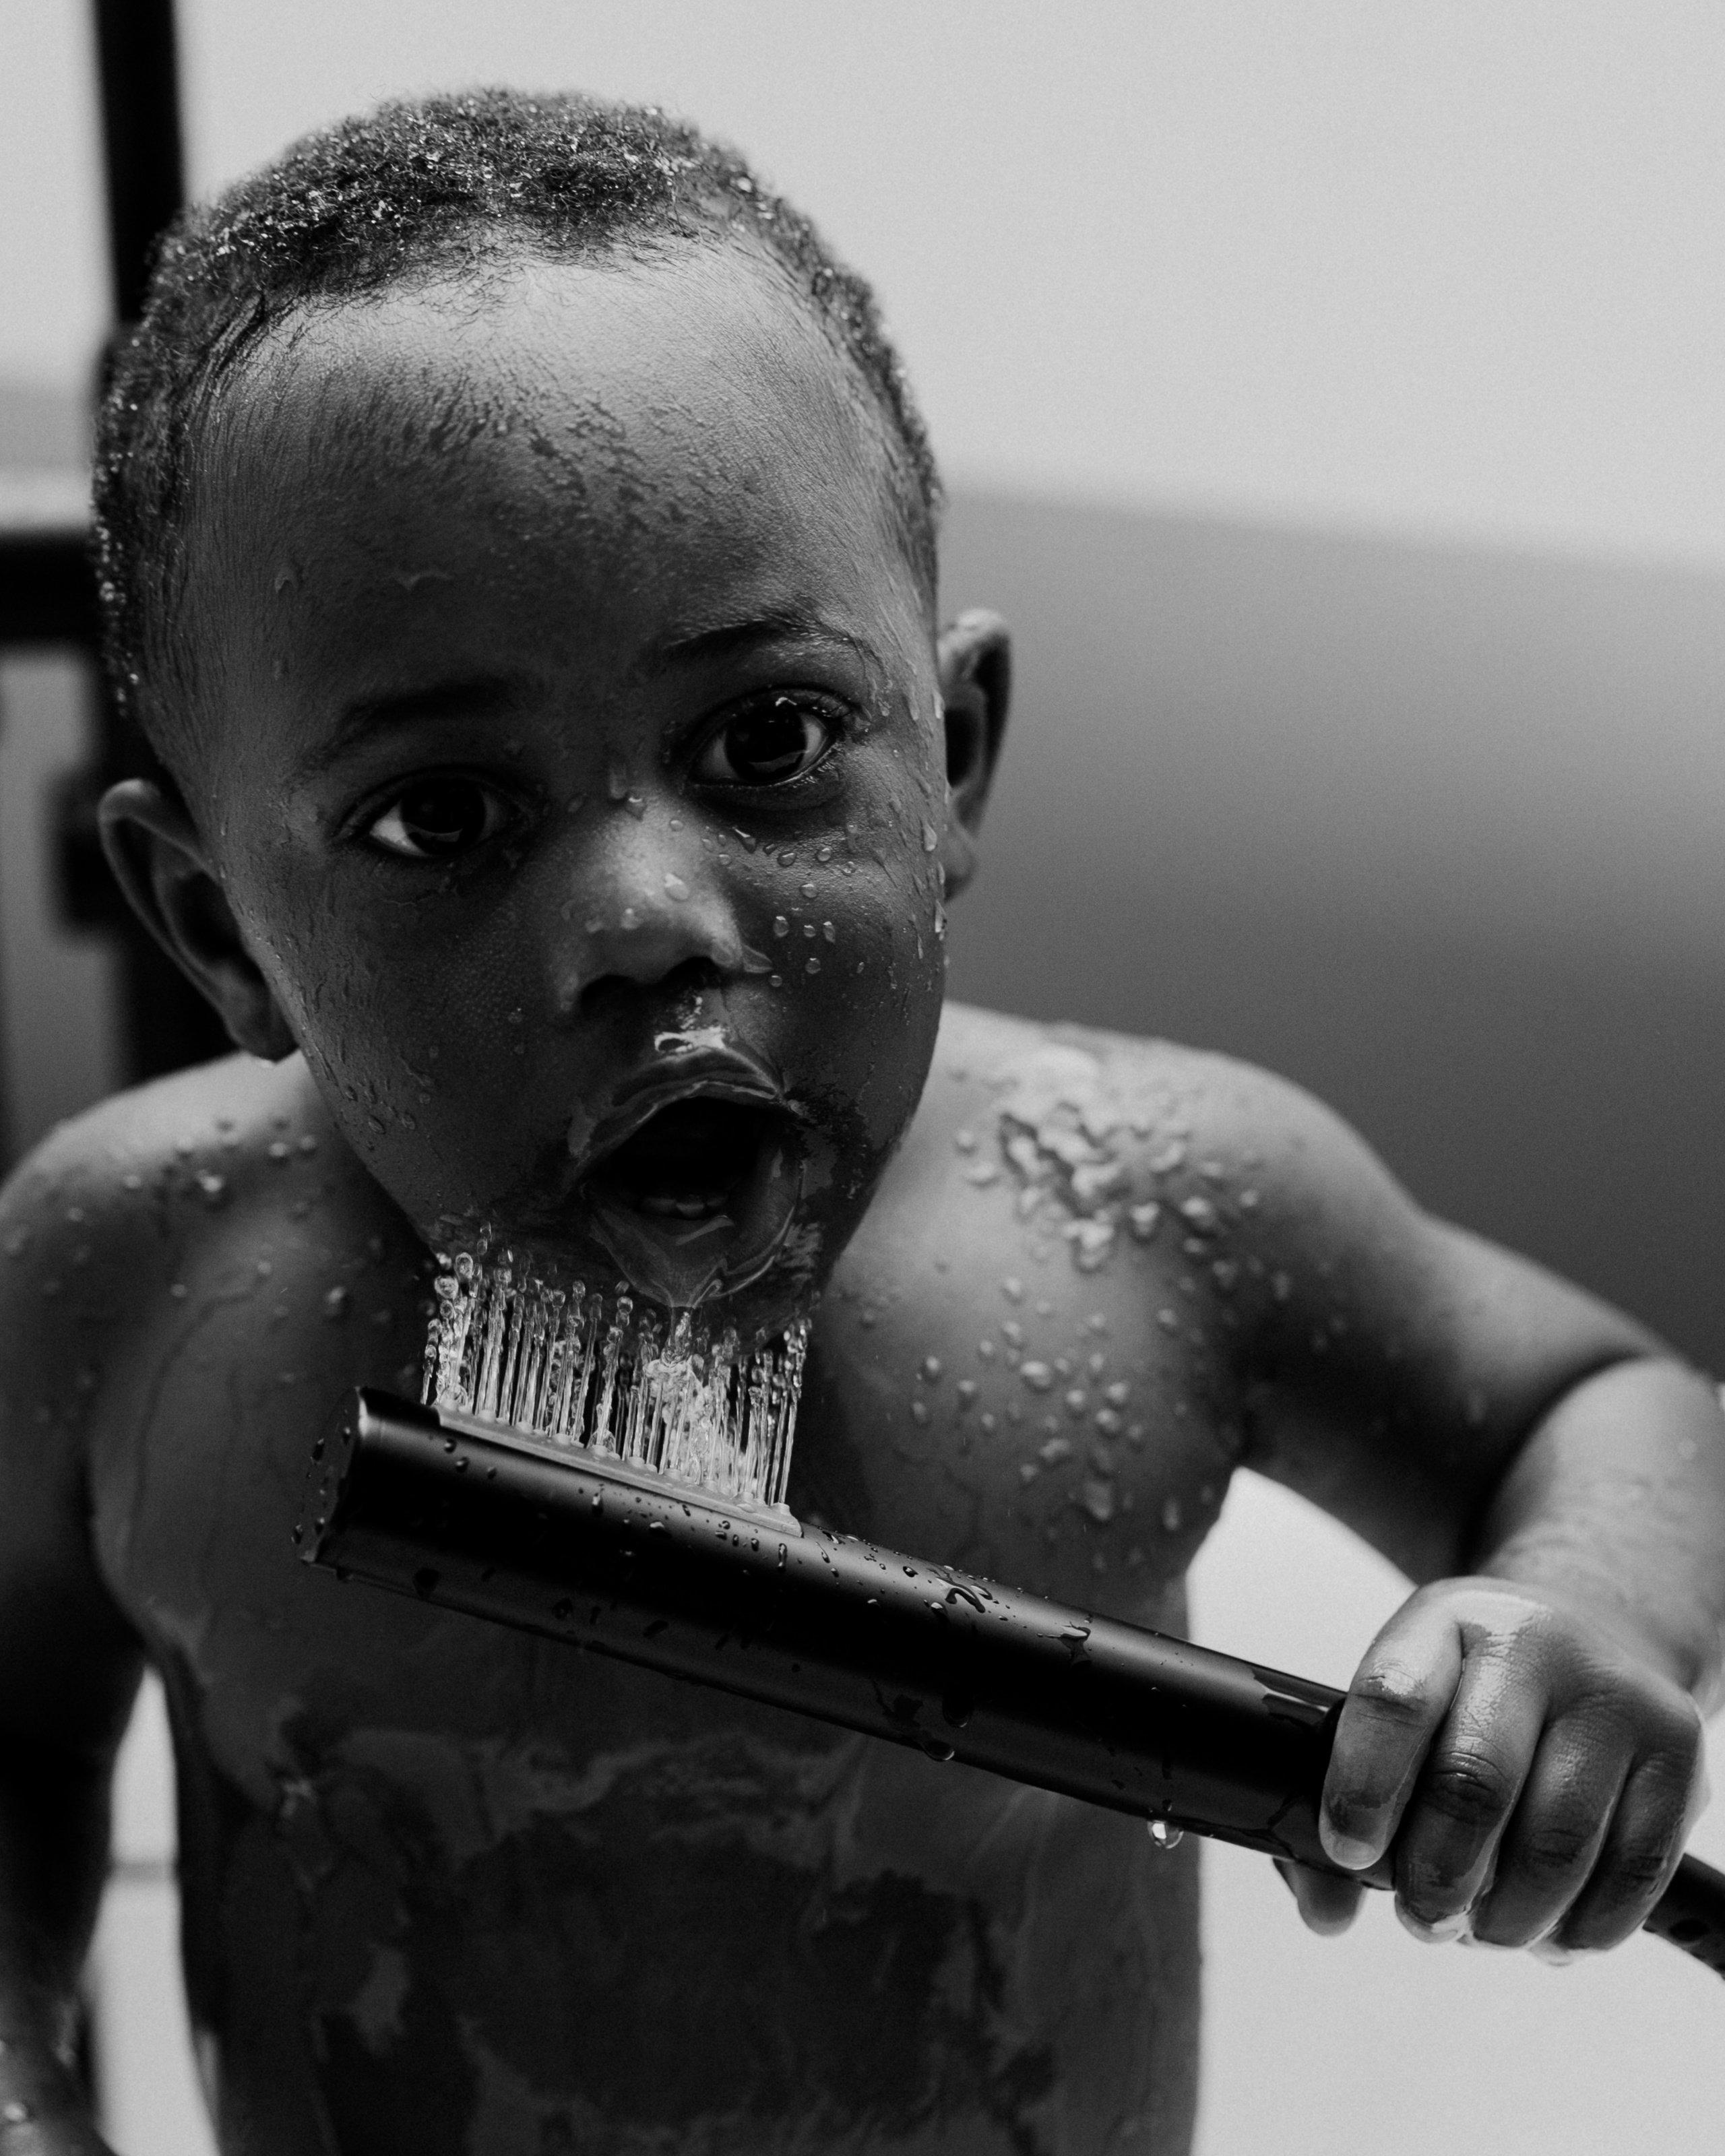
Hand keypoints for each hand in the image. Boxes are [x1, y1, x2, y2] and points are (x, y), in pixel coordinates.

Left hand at [1278, 1578, 1707, 1956]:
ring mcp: (1617, 1696)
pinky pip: (1631, 1875)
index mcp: (1446, 1618)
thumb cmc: (1470, 1694)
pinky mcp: (1681, 1754)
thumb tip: (1324, 1913)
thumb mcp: (1402, 1707)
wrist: (1583, 1640)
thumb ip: (1345, 1803)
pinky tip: (1545, 1928)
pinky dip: (1579, 1928)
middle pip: (1476, 1782)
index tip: (1349, 1852)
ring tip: (1478, 1927)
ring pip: (1556, 1845)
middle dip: (1436, 1876)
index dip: (1362, 1789)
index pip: (1394, 1700)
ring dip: (1507, 1918)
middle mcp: (1537, 1642)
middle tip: (1420, 1915)